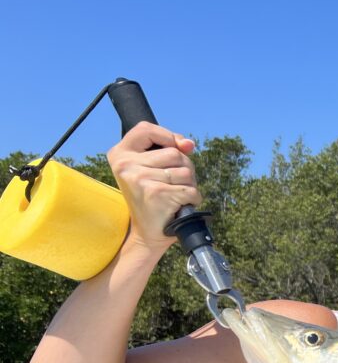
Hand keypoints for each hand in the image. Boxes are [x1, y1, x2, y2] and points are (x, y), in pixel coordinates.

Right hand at [107, 121, 201, 250]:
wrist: (147, 233)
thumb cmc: (152, 198)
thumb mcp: (152, 168)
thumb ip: (169, 149)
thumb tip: (189, 144)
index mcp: (119, 154)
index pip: (145, 128)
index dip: (167, 136)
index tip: (176, 147)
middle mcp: (126, 165)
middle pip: (174, 152)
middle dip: (185, 167)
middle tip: (174, 183)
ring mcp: (140, 179)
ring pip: (185, 171)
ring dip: (190, 184)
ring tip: (176, 194)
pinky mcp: (157, 194)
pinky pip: (190, 189)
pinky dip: (193, 198)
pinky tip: (180, 205)